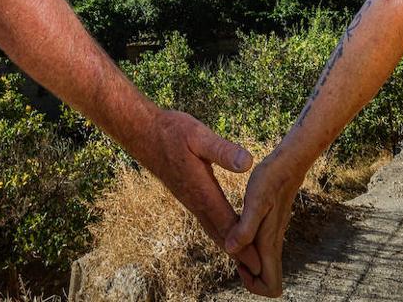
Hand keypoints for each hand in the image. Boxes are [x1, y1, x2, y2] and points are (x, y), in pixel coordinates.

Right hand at [144, 110, 262, 276]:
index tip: (259, 263)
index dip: (244, 244)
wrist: (142, 133)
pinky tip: (226, 234)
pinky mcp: (187, 194)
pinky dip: (220, 231)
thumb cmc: (171, 132)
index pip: (227, 224)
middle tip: (258, 271)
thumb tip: (247, 163)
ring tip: (246, 261)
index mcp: (202, 191)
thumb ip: (222, 150)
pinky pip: (207, 219)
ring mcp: (190, 200)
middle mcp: (195, 201)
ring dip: (230, 244)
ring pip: (213, 228)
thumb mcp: (199, 135)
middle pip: (221, 233)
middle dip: (240, 253)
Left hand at [225, 153, 302, 296]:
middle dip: (248, 278)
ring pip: (263, 265)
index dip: (253, 285)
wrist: (287, 163)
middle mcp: (274, 245)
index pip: (272, 287)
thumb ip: (245, 228)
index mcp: (271, 245)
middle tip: (234, 253)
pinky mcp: (271, 226)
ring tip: (233, 239)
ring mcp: (273, 236)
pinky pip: (261, 249)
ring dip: (247, 262)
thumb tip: (232, 250)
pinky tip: (237, 228)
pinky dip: (247, 247)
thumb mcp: (255, 201)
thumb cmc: (270, 180)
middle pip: (268, 281)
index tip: (238, 265)